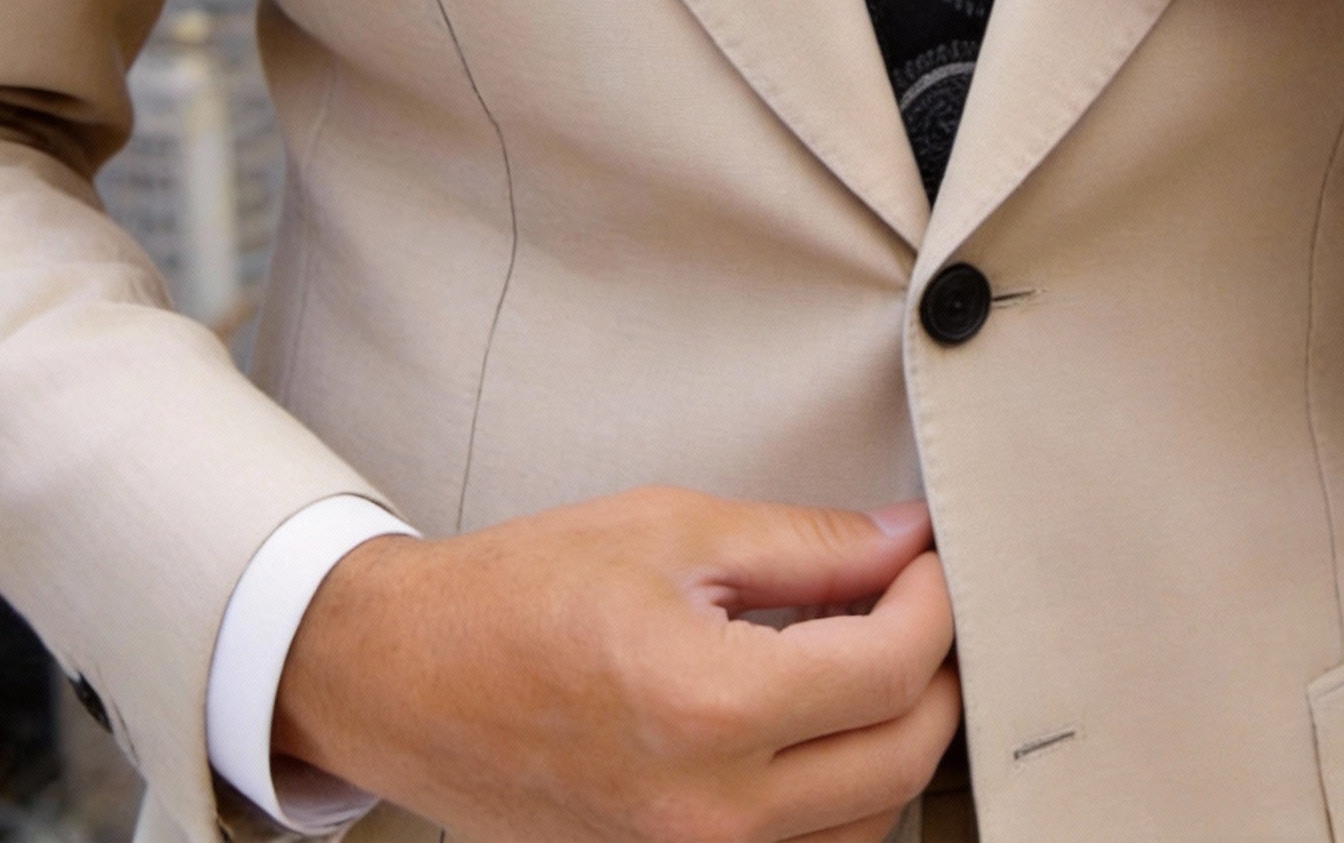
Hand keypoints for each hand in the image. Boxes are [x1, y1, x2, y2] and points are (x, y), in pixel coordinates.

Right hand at [272, 488, 959, 842]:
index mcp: (709, 708)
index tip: (925, 559)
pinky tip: (818, 725)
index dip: (933, 601)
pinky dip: (841, 795)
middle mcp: (710, 815)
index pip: (892, 669)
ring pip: (869, 824)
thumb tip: (903, 541)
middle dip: (933, 669)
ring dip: (894, 739)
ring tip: (865, 656)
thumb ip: (808, 544)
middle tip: (913, 600)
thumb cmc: (520, 593)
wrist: (410, 677)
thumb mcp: (673, 529)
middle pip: (901, 757)